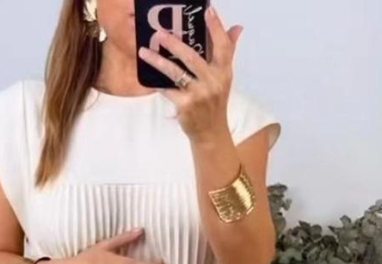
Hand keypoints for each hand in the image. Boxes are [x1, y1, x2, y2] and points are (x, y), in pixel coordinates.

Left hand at [137, 5, 242, 142]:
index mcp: (224, 72)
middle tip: (159, 33)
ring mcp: (199, 94)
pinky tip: (148, 77)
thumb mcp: (224, 78)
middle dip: (174, 44)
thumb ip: (227, 52)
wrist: (210, 132)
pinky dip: (158, 83)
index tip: (208, 10)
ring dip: (158, 61)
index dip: (216, 27)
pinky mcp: (186, 105)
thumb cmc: (215, 102)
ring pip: (175, 72)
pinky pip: (168, 90)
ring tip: (144, 52)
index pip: (223, 45)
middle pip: (192, 57)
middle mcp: (213, 81)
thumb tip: (237, 28)